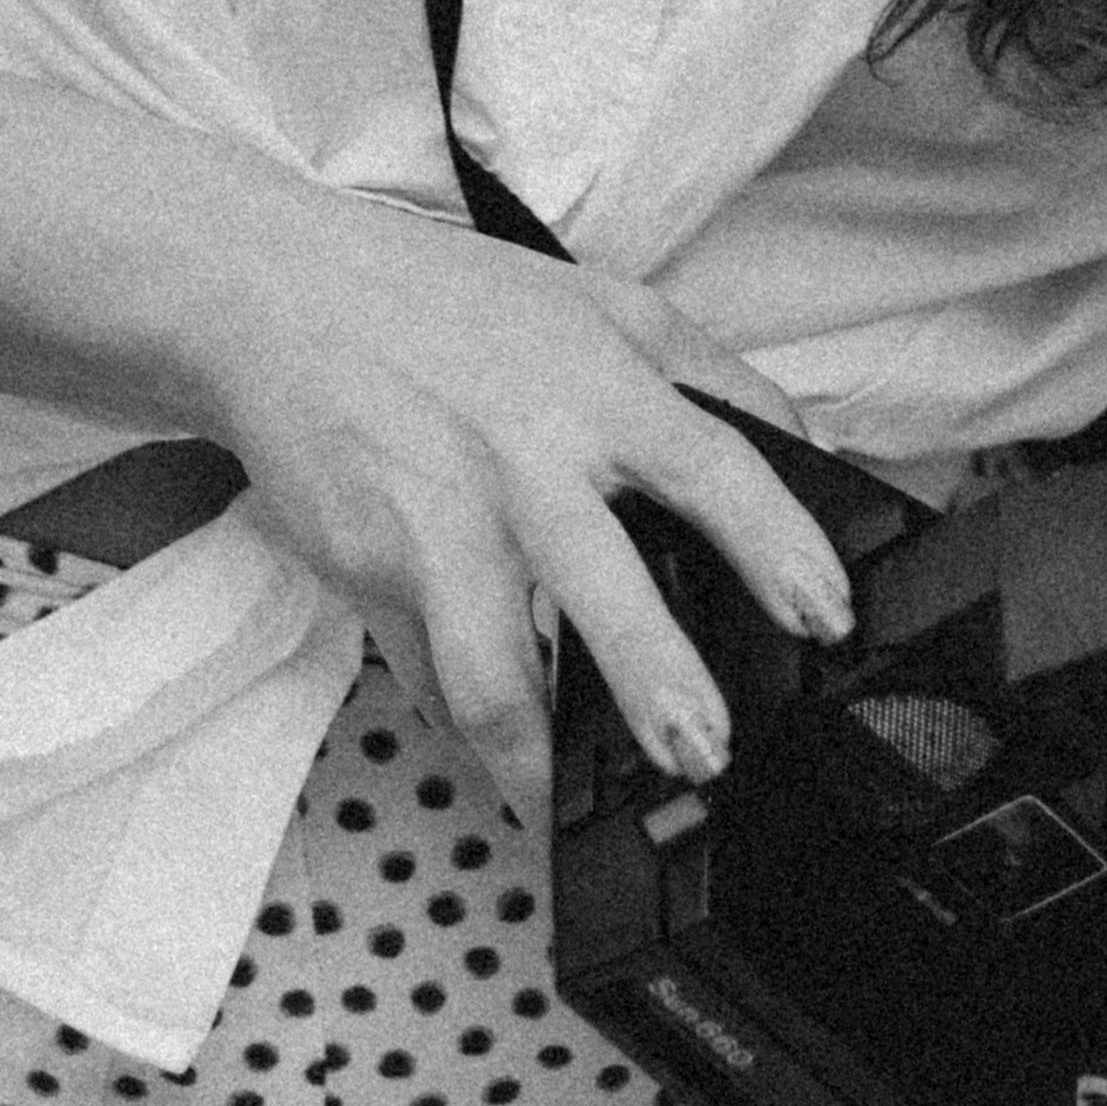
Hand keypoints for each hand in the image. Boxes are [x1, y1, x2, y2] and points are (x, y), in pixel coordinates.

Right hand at [195, 192, 853, 824]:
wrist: (281, 298)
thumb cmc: (452, 306)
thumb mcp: (600, 305)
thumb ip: (709, 375)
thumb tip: (805, 452)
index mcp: (598, 387)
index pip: (710, 466)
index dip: (775, 543)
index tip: (825, 613)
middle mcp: (526, 457)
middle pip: (602, 584)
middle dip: (655, 678)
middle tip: (705, 752)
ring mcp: (442, 521)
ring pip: (491, 668)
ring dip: (534, 757)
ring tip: (571, 807)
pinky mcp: (371, 568)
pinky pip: (426, 674)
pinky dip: (462, 730)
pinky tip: (497, 763)